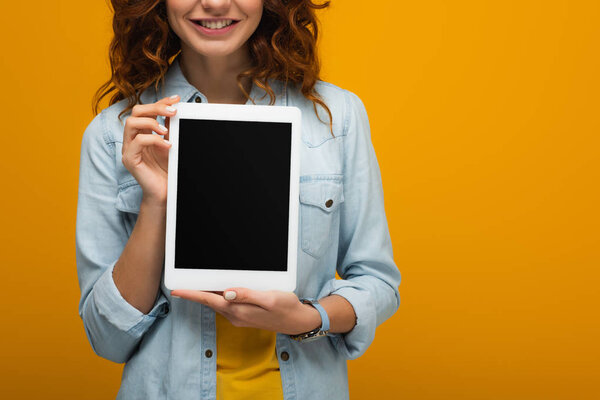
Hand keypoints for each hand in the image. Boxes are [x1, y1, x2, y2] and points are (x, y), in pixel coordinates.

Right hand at [121, 94, 179, 206]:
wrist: (165, 192)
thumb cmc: (167, 169)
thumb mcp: (170, 144)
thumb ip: (169, 128)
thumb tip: (175, 109)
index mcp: (141, 133)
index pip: (146, 110)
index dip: (161, 101)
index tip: (177, 99)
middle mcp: (132, 139)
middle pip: (136, 111)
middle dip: (155, 107)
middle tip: (173, 111)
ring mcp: (128, 149)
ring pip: (131, 122)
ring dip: (151, 122)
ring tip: (166, 130)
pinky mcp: (129, 160)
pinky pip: (137, 142)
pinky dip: (154, 140)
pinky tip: (167, 145)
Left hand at [170, 288, 321, 334]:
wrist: (297, 321)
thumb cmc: (285, 308)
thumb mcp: (269, 298)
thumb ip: (247, 295)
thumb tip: (226, 293)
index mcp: (238, 311)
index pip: (209, 300)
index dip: (191, 294)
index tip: (176, 291)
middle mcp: (235, 316)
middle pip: (210, 301)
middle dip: (195, 293)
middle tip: (181, 283)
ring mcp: (239, 317)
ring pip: (217, 303)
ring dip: (206, 294)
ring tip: (196, 283)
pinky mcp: (244, 315)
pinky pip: (226, 305)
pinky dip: (218, 296)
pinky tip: (219, 289)